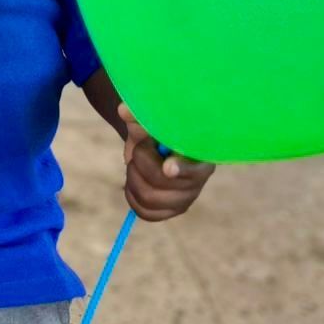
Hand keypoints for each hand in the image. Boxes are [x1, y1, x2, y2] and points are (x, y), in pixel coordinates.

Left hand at [119, 103, 214, 221]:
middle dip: (141, 161)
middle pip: (161, 182)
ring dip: (133, 178)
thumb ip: (139, 115)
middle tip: (141, 148)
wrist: (153, 145)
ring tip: (136, 163)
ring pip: (149, 199)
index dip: (181, 168)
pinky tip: (133, 182)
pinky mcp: (170, 211)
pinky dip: (132, 197)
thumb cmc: (156, 128)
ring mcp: (185, 199)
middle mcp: (197, 180)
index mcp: (199, 154)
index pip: (194, 167)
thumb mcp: (149, 119)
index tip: (167, 166)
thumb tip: (123, 110)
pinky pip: (146, 213)